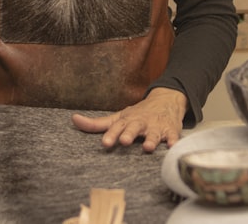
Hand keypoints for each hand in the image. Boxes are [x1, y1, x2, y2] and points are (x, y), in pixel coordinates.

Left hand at [71, 87, 187, 152]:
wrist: (166, 100)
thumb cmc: (138, 114)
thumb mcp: (118, 117)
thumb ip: (96, 124)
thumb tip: (73, 120)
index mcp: (127, 120)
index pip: (117, 127)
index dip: (111, 135)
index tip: (105, 143)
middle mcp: (141, 123)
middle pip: (134, 128)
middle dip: (129, 134)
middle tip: (124, 141)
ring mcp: (156, 126)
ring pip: (154, 133)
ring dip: (151, 139)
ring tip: (147, 147)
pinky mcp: (171, 130)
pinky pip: (173, 136)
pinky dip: (173, 141)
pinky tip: (173, 146)